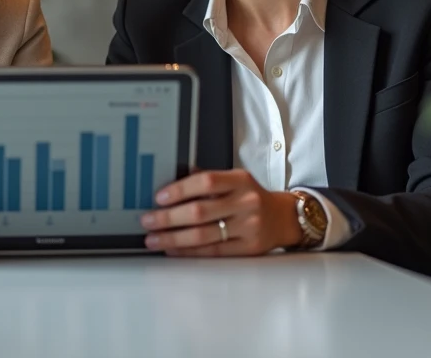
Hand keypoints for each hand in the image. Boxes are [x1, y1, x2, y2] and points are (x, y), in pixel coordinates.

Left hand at [139, 170, 302, 256]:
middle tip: (147, 220)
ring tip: (153, 239)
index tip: (159, 197)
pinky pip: (213, 251)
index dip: (180, 189)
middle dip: (168, 218)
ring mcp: (249, 226)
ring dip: (173, 238)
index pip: (206, 181)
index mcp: (240, 180)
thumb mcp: (234, 180)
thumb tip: (170, 179)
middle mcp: (246, 202)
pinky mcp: (249, 248)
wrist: (283, 217)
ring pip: (203, 235)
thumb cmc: (251, 196)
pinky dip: (189, 252)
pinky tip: (173, 249)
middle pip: (200, 211)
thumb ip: (207, 179)